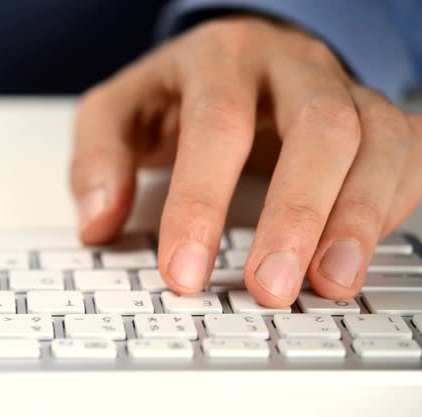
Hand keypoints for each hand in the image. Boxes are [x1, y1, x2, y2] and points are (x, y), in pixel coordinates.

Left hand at [70, 16, 421, 306]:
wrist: (241, 57)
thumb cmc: (177, 94)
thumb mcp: (118, 112)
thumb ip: (97, 159)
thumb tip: (98, 223)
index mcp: (219, 58)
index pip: (216, 124)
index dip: (201, 201)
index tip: (183, 272)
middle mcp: (291, 67)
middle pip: (318, 127)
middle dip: (296, 214)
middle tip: (269, 288)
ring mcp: (345, 90)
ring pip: (376, 141)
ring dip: (358, 220)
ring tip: (328, 287)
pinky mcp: (380, 119)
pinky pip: (407, 156)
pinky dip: (391, 209)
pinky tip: (356, 259)